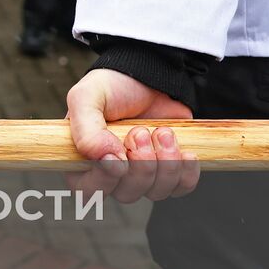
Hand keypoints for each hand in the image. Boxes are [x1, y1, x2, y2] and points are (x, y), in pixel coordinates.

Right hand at [65, 68, 198, 201]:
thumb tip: (104, 160)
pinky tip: (184, 150)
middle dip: (141, 164)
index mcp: (83, 159)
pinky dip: (186, 172)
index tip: (118, 157)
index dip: (105, 180)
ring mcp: (141, 173)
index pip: (89, 191)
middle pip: (127, 193)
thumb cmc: (112, 86)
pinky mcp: (168, 170)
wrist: (150, 75)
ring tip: (162, 131)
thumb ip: (85, 129)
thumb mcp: (87, 98)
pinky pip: (180, 188)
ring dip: (165, 163)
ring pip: (155, 192)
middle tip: (141, 131)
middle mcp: (111, 172)